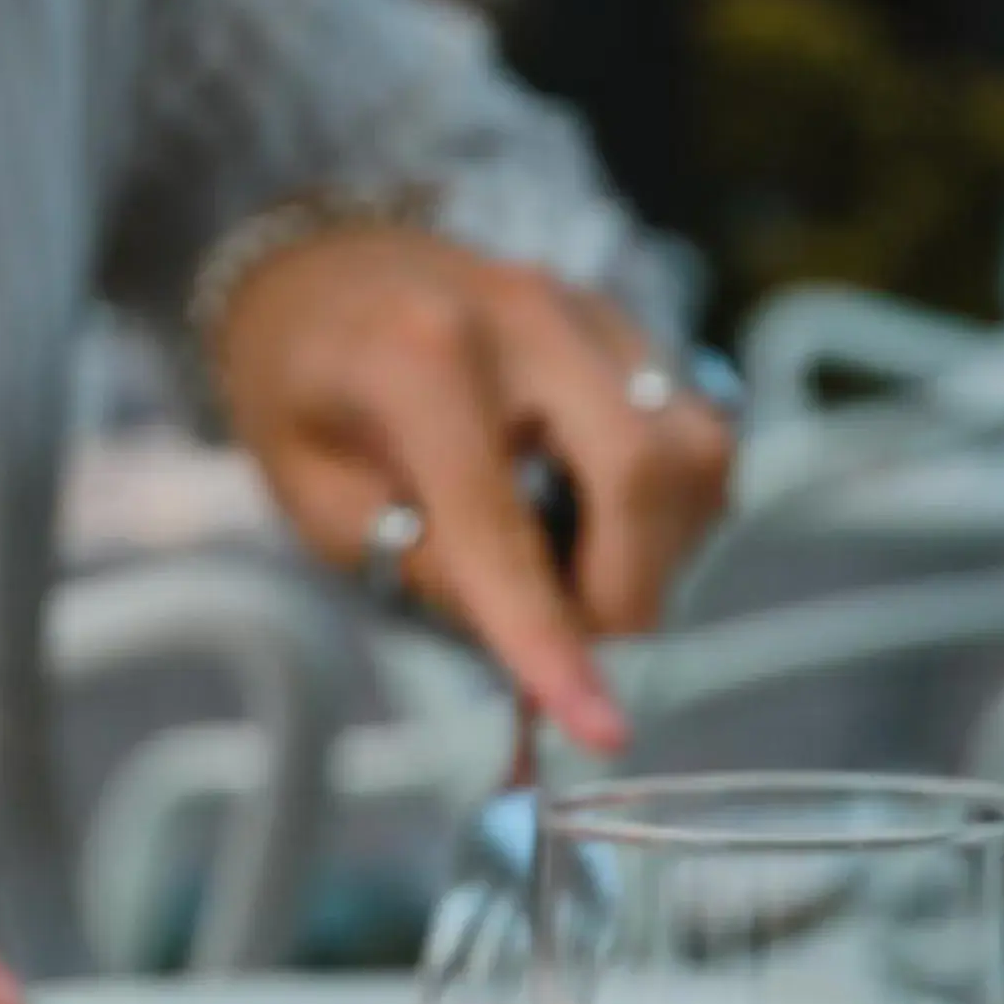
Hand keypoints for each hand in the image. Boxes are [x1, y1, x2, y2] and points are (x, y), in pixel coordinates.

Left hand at [211, 226, 732, 748]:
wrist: (324, 271)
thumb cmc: (307, 394)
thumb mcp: (317, 501)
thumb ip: (420, 567)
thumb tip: (533, 643)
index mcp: (415, 360)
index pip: (502, 527)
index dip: (552, 640)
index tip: (602, 732)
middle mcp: (523, 317)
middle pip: (646, 470)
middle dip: (631, 591)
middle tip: (580, 643)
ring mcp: (590, 310)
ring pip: (695, 452)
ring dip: (658, 550)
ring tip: (577, 574)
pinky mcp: (630, 325)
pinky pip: (696, 432)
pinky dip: (667, 508)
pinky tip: (600, 524)